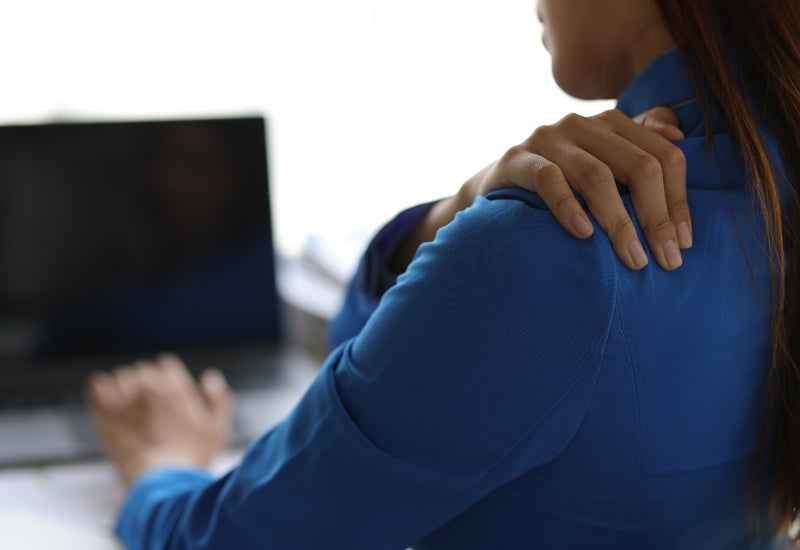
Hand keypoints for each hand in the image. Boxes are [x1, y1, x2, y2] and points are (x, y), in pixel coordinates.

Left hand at [85, 353, 233, 486]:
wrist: (160, 483)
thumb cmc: (190, 460)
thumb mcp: (217, 431)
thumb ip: (218, 399)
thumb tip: (209, 377)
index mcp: (177, 386)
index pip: (165, 365)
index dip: (164, 380)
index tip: (163, 396)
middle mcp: (151, 386)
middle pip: (142, 371)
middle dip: (143, 386)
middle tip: (145, 409)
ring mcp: (126, 397)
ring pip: (120, 377)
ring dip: (122, 389)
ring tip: (126, 411)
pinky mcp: (104, 411)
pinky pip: (97, 385)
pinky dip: (100, 390)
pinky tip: (104, 402)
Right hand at [465, 107, 688, 269]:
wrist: (495, 187)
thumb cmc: (558, 181)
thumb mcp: (600, 161)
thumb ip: (639, 143)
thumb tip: (678, 134)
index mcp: (611, 123)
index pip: (662, 156)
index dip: (679, 200)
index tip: (683, 244)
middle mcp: (581, 124)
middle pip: (637, 166)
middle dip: (656, 217)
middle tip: (666, 261)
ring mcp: (547, 138)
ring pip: (596, 175)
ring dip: (619, 222)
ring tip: (632, 259)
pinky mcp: (517, 159)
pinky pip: (548, 179)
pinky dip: (569, 206)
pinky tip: (584, 234)